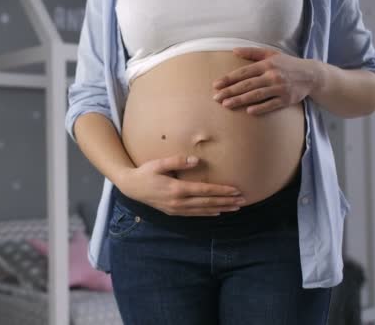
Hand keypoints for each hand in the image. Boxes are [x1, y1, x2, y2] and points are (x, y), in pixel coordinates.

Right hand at [117, 154, 246, 216]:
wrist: (131, 187)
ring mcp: (176, 209)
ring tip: (235, 207)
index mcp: (176, 189)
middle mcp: (178, 202)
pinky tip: (217, 212)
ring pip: (203, 210)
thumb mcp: (159, 163)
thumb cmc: (145, 172)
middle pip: (207, 203)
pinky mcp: (173, 211)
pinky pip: (194, 214)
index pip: (205, 191)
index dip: (222, 191)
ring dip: (221, 208)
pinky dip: (207, 213)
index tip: (236, 190)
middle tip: (242, 200)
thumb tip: (196, 160)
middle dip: (226, 201)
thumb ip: (177, 161)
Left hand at [211, 47, 319, 114]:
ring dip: (240, 100)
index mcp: (267, 64)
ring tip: (226, 105)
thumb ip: (252, 53)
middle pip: (247, 84)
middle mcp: (272, 75)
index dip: (229, 79)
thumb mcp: (271, 54)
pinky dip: (260, 108)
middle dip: (230, 91)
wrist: (311, 75)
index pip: (243, 72)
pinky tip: (249, 111)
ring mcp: (280, 88)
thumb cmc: (287, 64)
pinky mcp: (287, 99)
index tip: (216, 85)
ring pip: (256, 95)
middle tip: (216, 98)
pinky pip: (271, 105)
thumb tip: (234, 50)